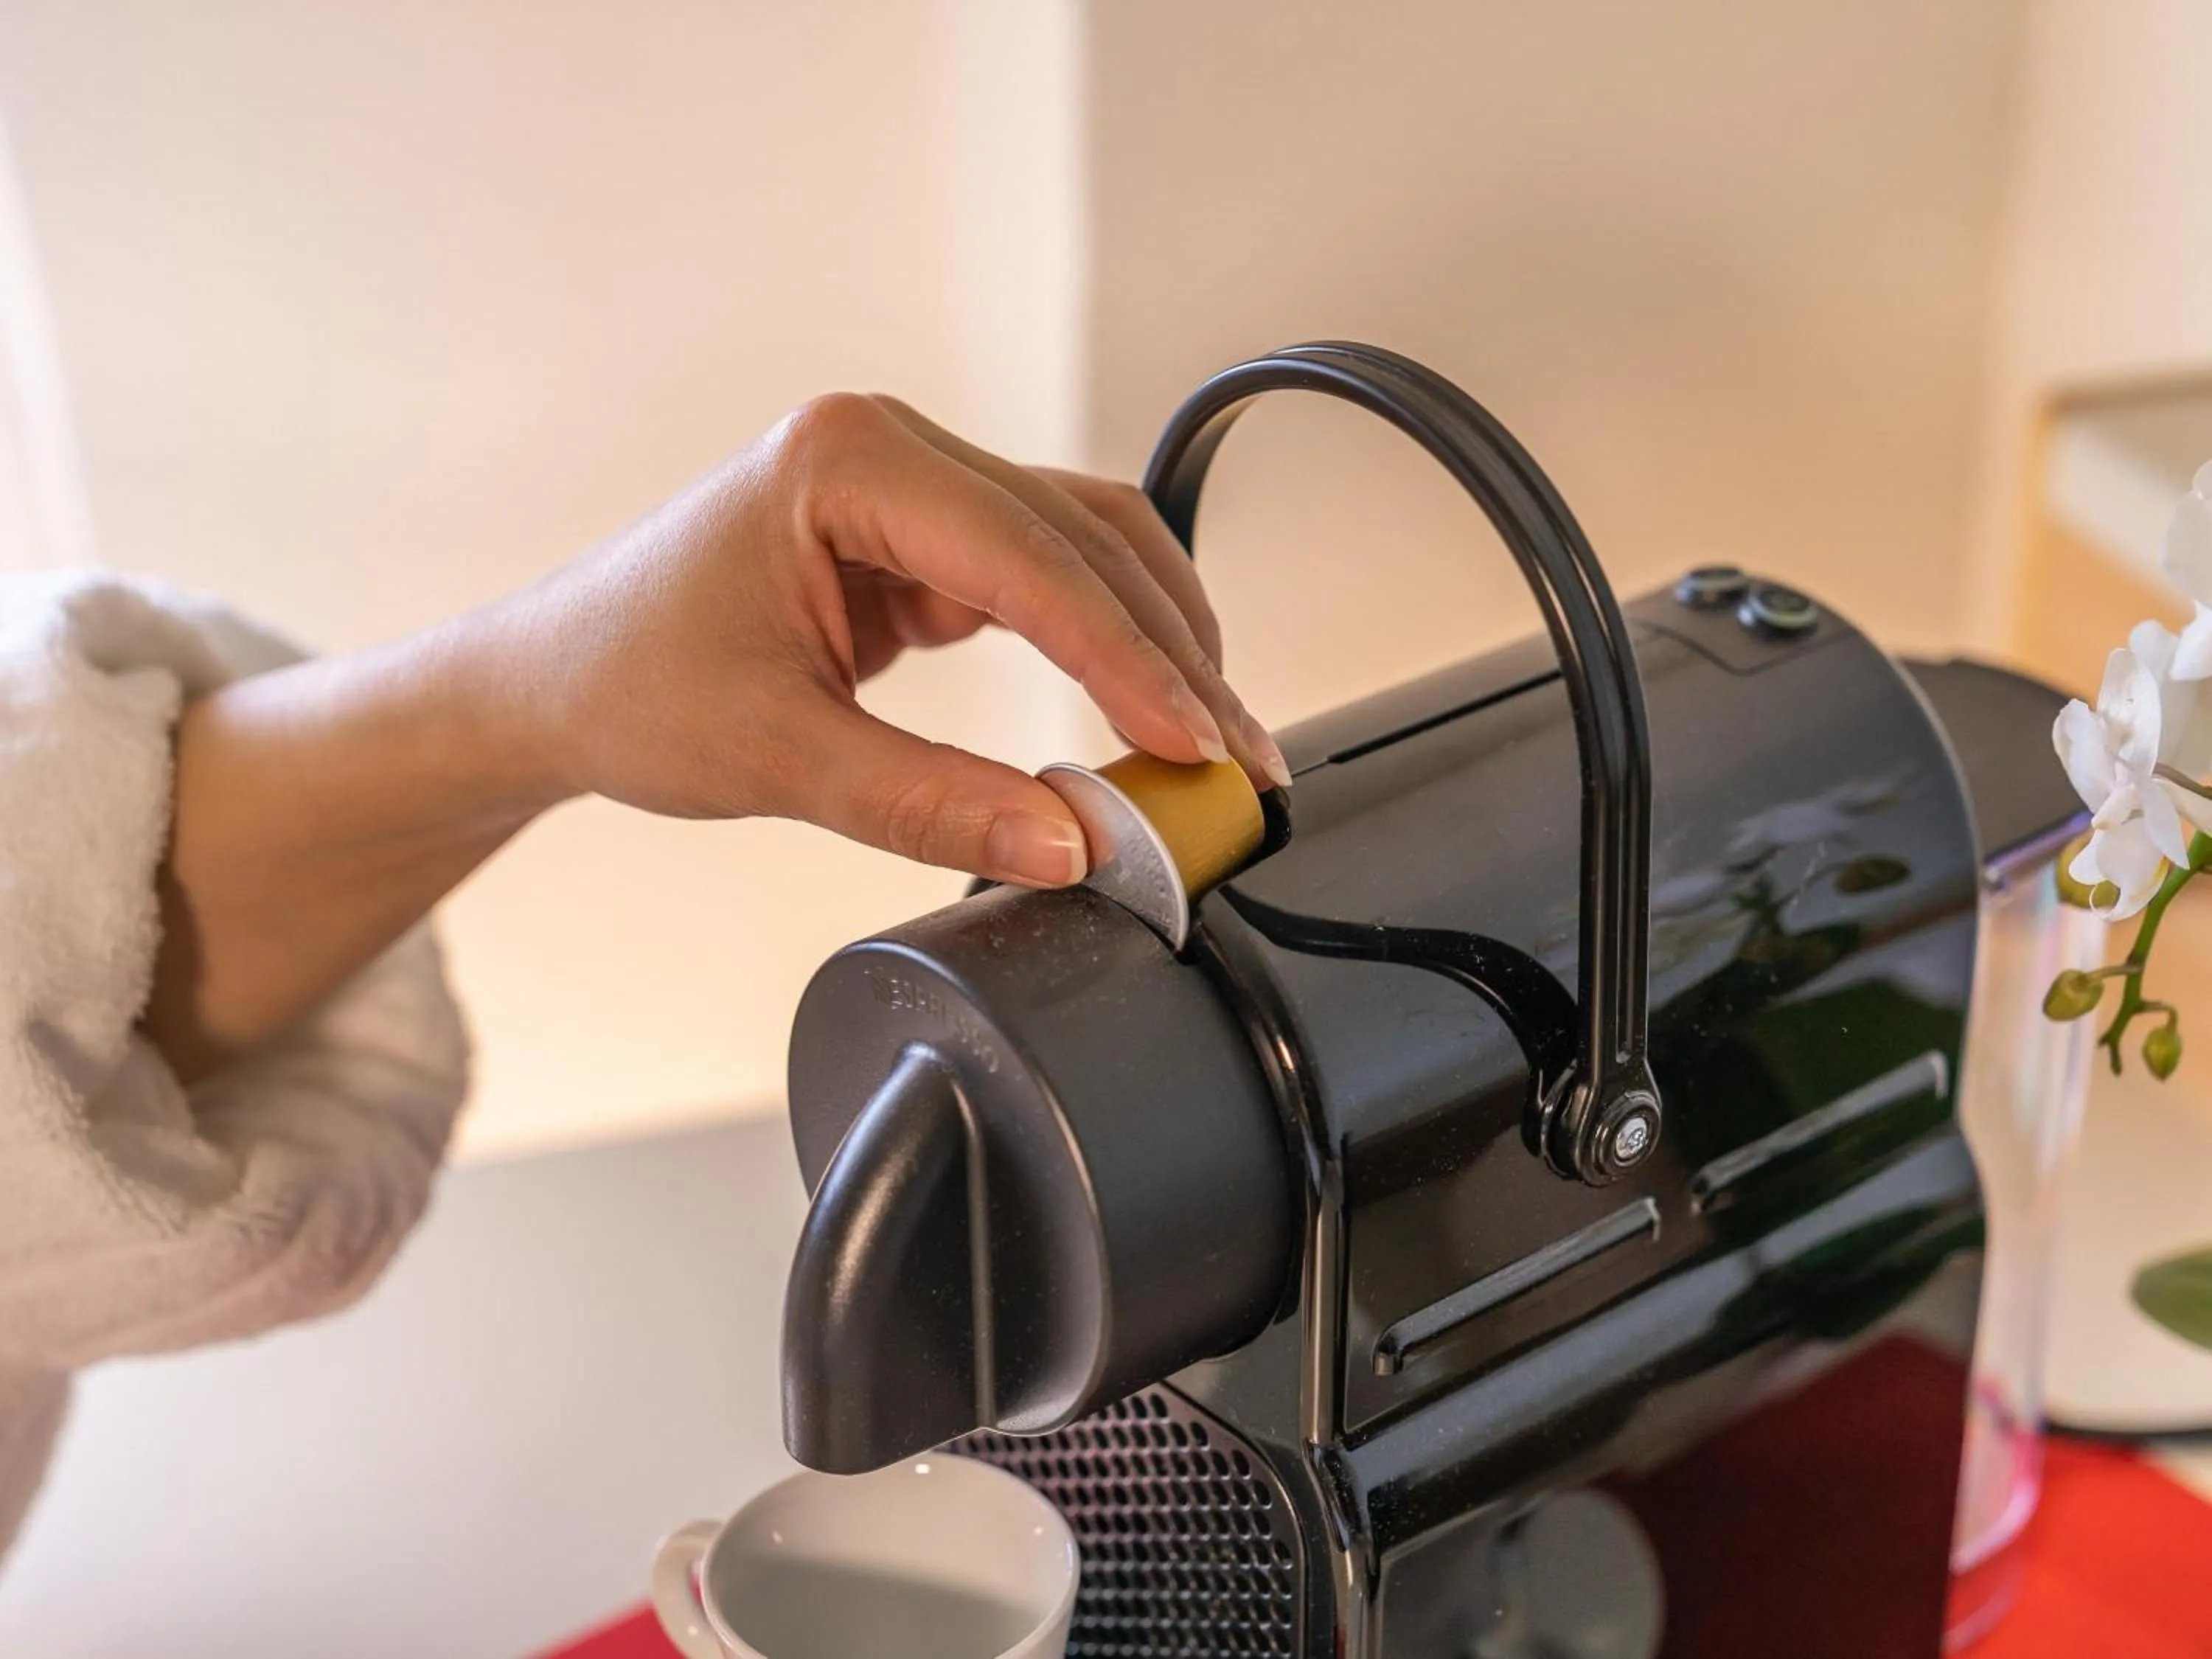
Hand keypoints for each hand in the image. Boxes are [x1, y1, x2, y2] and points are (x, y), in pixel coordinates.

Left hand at [508, 393, 1285, 885]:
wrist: (552, 682)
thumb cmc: (629, 688)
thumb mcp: (778, 758)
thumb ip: (928, 800)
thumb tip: (1069, 842)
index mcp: (846, 462)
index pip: (1029, 557)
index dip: (1126, 658)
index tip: (1195, 742)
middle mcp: (893, 450)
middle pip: (1084, 536)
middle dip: (1170, 651)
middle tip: (1236, 757)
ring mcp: (915, 489)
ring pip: (1086, 546)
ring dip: (1156, 638)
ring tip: (1215, 738)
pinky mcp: (923, 540)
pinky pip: (1048, 577)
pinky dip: (1106, 643)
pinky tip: (1146, 709)